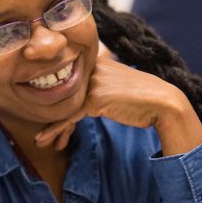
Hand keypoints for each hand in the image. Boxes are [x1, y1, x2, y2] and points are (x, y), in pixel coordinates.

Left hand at [35, 57, 201, 154]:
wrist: (161, 102)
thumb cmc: (142, 98)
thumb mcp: (116, 86)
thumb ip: (99, 85)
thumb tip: (85, 99)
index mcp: (93, 60)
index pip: (67, 83)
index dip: (58, 106)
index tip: (52, 125)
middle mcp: (89, 67)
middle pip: (61, 95)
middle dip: (52, 119)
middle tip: (44, 138)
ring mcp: (91, 82)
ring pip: (62, 107)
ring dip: (51, 127)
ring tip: (40, 142)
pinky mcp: (94, 98)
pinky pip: (68, 116)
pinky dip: (55, 129)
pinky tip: (44, 140)